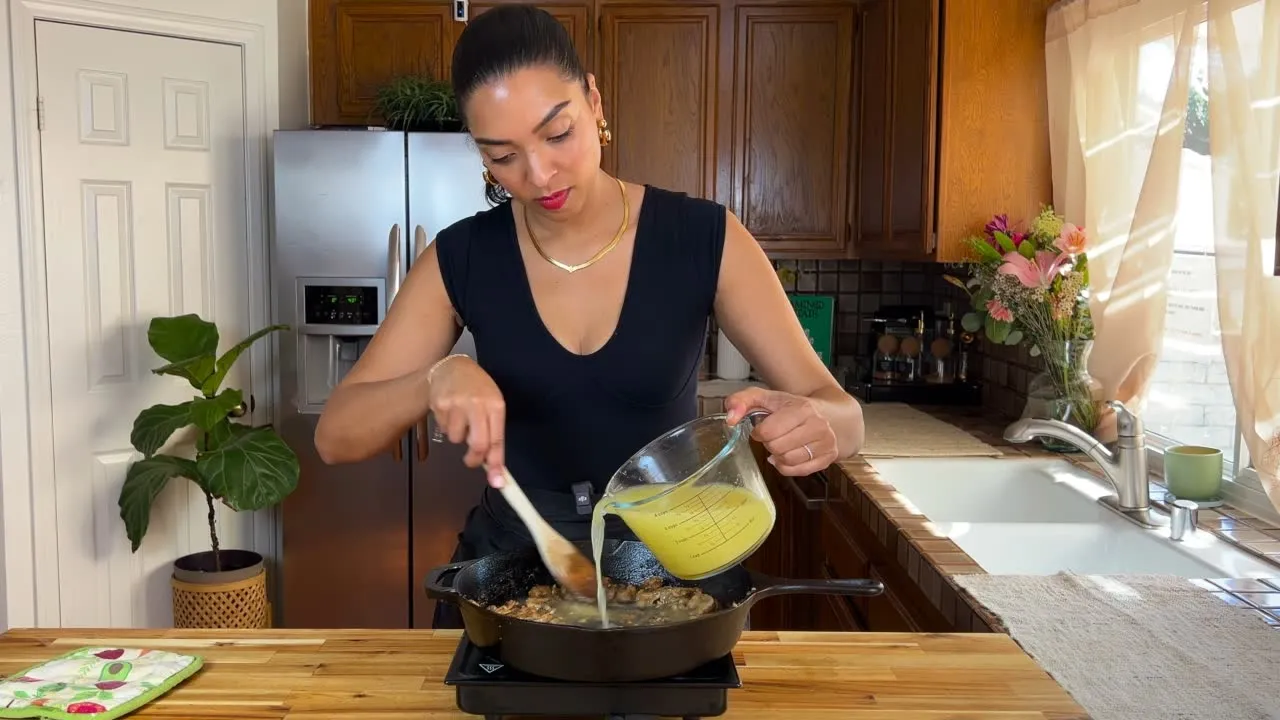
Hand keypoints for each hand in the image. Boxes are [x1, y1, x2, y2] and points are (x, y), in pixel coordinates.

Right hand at [427, 356, 506, 486]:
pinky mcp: (439, 405)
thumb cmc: (478, 390)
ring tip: (461, 420)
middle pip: (477, 444)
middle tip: (472, 460)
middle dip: (475, 459)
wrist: (452, 368)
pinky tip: (451, 412)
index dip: (497, 463)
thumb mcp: (493, 405)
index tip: (497, 481)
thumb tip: (494, 467)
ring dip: (458, 437)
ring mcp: (456, 404)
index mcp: (495, 404)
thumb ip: (494, 434)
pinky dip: (448, 427)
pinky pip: (444, 430)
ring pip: (456, 439)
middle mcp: (477, 404)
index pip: (497, 439)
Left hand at [724, 387, 837, 475]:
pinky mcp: (828, 458)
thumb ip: (741, 401)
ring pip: (787, 461)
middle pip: (777, 448)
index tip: (763, 428)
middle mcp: (817, 426)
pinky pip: (797, 471)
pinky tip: (788, 454)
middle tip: (774, 436)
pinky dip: (787, 466)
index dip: (759, 432)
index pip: (768, 431)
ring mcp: (826, 443)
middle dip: (769, 443)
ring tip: (782, 444)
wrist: (828, 414)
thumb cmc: (791, 407)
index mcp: (802, 408)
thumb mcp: (765, 397)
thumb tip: (730, 419)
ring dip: (778, 455)